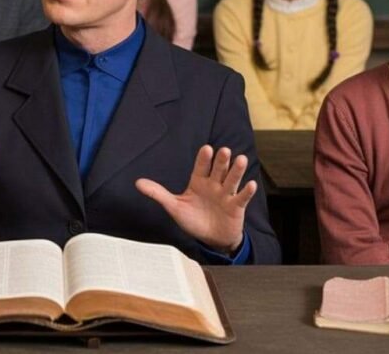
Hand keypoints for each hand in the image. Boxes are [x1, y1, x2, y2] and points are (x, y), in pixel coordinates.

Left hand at [135, 146, 256, 253]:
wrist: (211, 239)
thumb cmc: (193, 219)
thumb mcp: (174, 206)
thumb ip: (158, 193)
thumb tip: (138, 183)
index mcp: (199, 182)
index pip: (201, 167)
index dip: (204, 159)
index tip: (206, 149)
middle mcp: (214, 184)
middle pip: (218, 169)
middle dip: (221, 161)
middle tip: (224, 151)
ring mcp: (226, 195)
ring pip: (232, 180)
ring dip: (236, 170)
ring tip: (240, 159)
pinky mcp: (236, 206)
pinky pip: (242, 197)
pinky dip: (246, 191)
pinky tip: (250, 185)